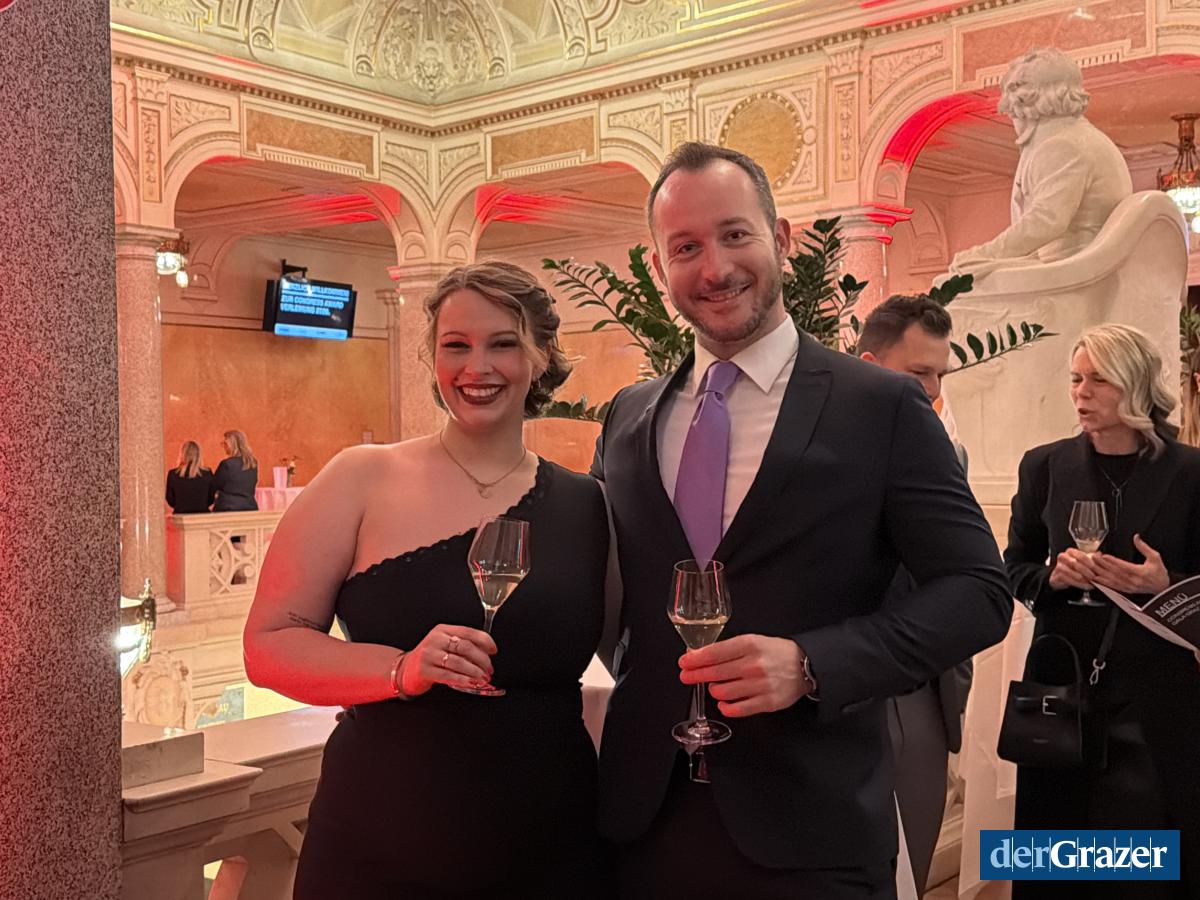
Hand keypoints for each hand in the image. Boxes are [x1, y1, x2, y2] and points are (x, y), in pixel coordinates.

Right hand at [398, 624, 495, 695]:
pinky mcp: (424, 670)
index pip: (468, 632)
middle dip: (482, 659)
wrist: (405, 670)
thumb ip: (462, 644)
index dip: (485, 641)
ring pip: (458, 661)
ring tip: (483, 678)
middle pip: (465, 647)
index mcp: (443, 630)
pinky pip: (448, 675)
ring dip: (475, 671)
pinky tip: (471, 682)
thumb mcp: (444, 645)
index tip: (494, 650)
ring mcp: (429, 654)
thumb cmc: (430, 658)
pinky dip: (463, 679)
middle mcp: (435, 639)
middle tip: (489, 669)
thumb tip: (488, 652)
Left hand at [679, 634, 809, 716]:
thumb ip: (728, 648)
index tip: (684, 662)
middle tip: (686, 676)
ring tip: (715, 687)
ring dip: (714, 690)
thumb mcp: (753, 641)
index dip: (695, 659)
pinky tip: (723, 703)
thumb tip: (700, 655)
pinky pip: (737, 710)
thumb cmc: (776, 652)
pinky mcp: (766, 702)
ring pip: (722, 692)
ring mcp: (760, 685)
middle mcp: (753, 665)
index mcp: (749, 645)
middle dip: (695, 675)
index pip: (714, 653)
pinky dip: (726, 707)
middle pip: (715, 673)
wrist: (805, 665)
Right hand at [1048, 548, 1096, 589]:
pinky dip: (1081, 585)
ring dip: (1085, 580)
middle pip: (1077, 565)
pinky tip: (1087, 586)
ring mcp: (1059, 567)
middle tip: (1095, 577)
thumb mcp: (1082, 560)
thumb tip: (1100, 555)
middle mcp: (1063, 557)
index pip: (1081, 556)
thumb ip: (1091, 558)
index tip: (1097, 568)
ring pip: (1075, 574)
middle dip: (1088, 572)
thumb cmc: (1073, 567)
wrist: (1060, 575)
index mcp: (1070, 552)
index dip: (1090, 563)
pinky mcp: (1057, 576)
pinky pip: (1071, 581)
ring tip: (1093, 583)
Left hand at [1089, 534, 1170, 595]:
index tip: (1104, 556)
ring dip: (1101, 573)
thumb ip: (1144, 547)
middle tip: (1094, 558)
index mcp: (1140, 572)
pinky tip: (1096, 579)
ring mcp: (1129, 587)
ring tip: (1092, 567)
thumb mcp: (1155, 557)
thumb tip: (1136, 537)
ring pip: (1112, 580)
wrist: (1163, 588)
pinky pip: (1113, 587)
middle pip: (1115, 572)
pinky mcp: (1126, 590)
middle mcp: (1133, 580)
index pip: (1124, 566)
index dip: (1113, 561)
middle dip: (1103, 565)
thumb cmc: (1159, 572)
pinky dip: (1104, 583)